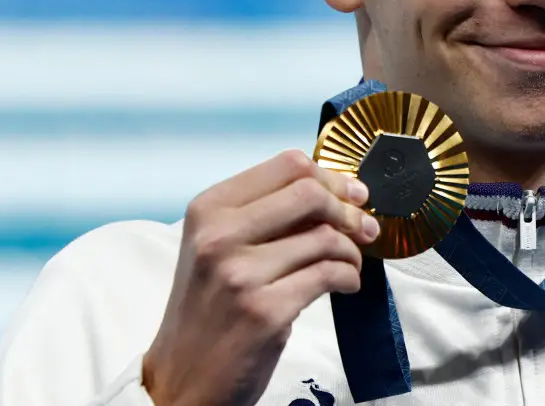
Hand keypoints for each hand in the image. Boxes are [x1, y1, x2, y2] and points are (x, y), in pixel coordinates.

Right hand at [142, 150, 379, 405]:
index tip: (352, 194)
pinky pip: (329, 275)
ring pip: (326, 237)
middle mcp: (219, 236)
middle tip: (365, 227)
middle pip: (310, 193)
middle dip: (349, 210)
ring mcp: (240, 274)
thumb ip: (266, 216)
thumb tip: (337, 192)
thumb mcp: (218, 249)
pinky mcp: (264, 311)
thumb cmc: (208, 311)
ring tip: (350, 263)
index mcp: (208, 209)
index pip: (287, 165)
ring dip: (352, 250)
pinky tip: (346, 284)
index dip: (331, 177)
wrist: (180, 379)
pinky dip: (350, 277)